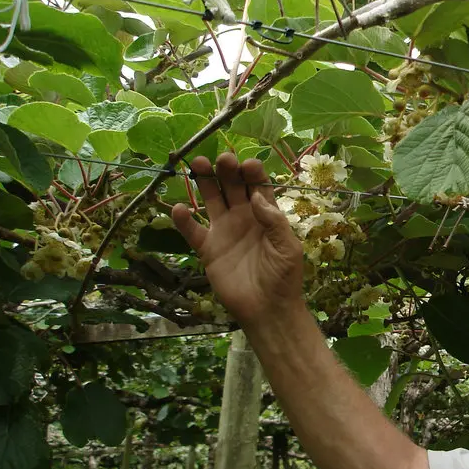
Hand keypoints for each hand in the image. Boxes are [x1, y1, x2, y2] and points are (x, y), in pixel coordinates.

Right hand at [172, 153, 303, 326]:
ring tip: (196, 164)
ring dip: (204, 181)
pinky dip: (183, 220)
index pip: (258, 186)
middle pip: (232, 186)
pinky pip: (193, 231)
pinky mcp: (208, 249)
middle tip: (221, 158)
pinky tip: (179, 208)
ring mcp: (224, 231)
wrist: (268, 309)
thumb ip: (274, 221)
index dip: (253, 173)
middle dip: (227, 170)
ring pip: (212, 199)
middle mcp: (244, 218)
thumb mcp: (288, 247)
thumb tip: (256, 196)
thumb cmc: (284, 277)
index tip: (248, 164)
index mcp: (266, 215)